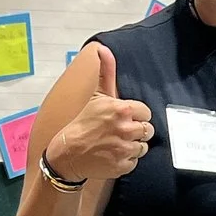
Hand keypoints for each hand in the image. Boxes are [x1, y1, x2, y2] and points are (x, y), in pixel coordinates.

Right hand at [43, 42, 151, 184]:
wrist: (68, 152)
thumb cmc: (83, 122)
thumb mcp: (96, 95)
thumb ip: (106, 72)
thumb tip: (103, 49)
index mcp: (122, 110)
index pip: (146, 113)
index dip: (137, 116)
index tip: (126, 118)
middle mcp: (126, 129)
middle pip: (147, 130)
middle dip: (136, 131)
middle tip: (121, 131)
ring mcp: (124, 149)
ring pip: (142, 147)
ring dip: (132, 146)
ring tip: (117, 143)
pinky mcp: (122, 165)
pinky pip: (134, 162)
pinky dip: (126, 160)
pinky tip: (114, 154)